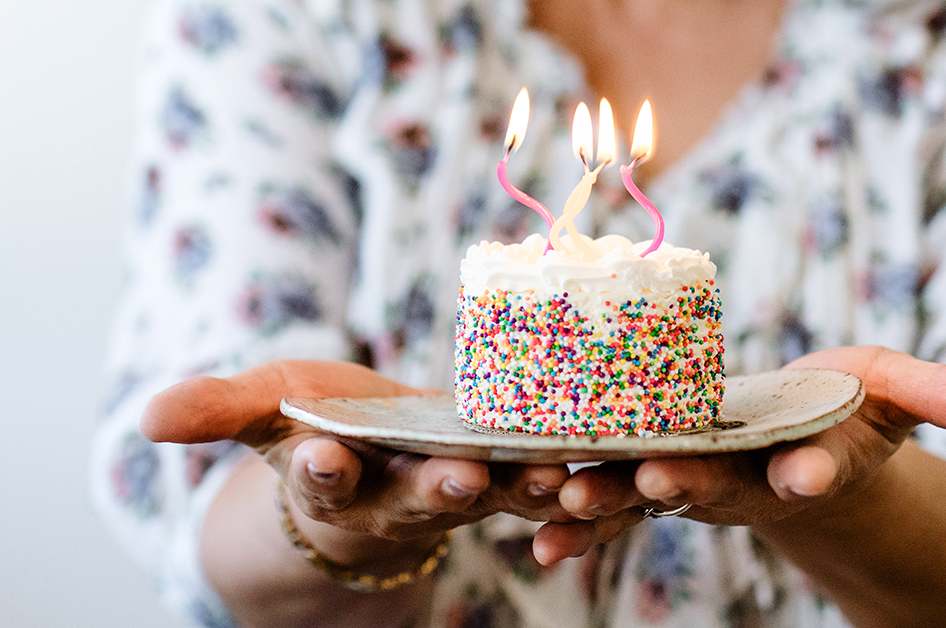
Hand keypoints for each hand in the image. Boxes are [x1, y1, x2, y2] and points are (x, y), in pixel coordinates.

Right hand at [141, 360, 574, 565]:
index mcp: (333, 480)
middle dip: (437, 487)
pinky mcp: (502, 474)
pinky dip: (565, 476)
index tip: (321, 459)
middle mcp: (395, 496)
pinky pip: (535, 481)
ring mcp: (454, 489)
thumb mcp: (263, 410)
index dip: (321, 471)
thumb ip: (214, 411)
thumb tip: (146, 418)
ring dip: (519, 489)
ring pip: (489, 496)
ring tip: (551, 477)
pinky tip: (598, 462)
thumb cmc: (312, 422)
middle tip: (460, 477)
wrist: (372, 452)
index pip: (321, 481)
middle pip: (416, 497)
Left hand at [532, 346, 945, 563]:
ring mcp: (694, 482)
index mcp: (808, 456)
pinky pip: (610, 499)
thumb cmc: (845, 412)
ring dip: (614, 500)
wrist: (792, 445)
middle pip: (720, 486)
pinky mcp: (650, 474)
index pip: (819, 467)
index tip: (814, 473)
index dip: (819, 470)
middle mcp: (747, 480)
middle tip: (668, 481)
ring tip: (573, 504)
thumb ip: (945, 397)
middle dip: (695, 485)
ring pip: (650, 495)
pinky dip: (578, 516)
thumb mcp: (899, 394)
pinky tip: (542, 531)